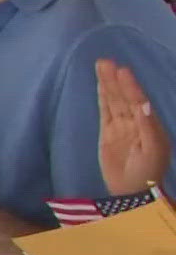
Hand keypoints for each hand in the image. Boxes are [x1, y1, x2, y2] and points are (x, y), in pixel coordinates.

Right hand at [96, 59, 171, 195]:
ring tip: (101, 65)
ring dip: (107, 84)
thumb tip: (142, 104)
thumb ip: (147, 126)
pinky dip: (103, 98)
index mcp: (149, 123)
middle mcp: (135, 121)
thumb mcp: (153, 149)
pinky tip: (100, 86)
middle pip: (123, 96)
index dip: (130, 86)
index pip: (137, 100)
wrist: (133, 192)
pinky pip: (105, 112)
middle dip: (115, 79)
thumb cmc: (147, 172)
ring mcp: (121, 126)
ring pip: (113, 101)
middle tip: (105, 61)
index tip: (121, 70)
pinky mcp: (108, 133)